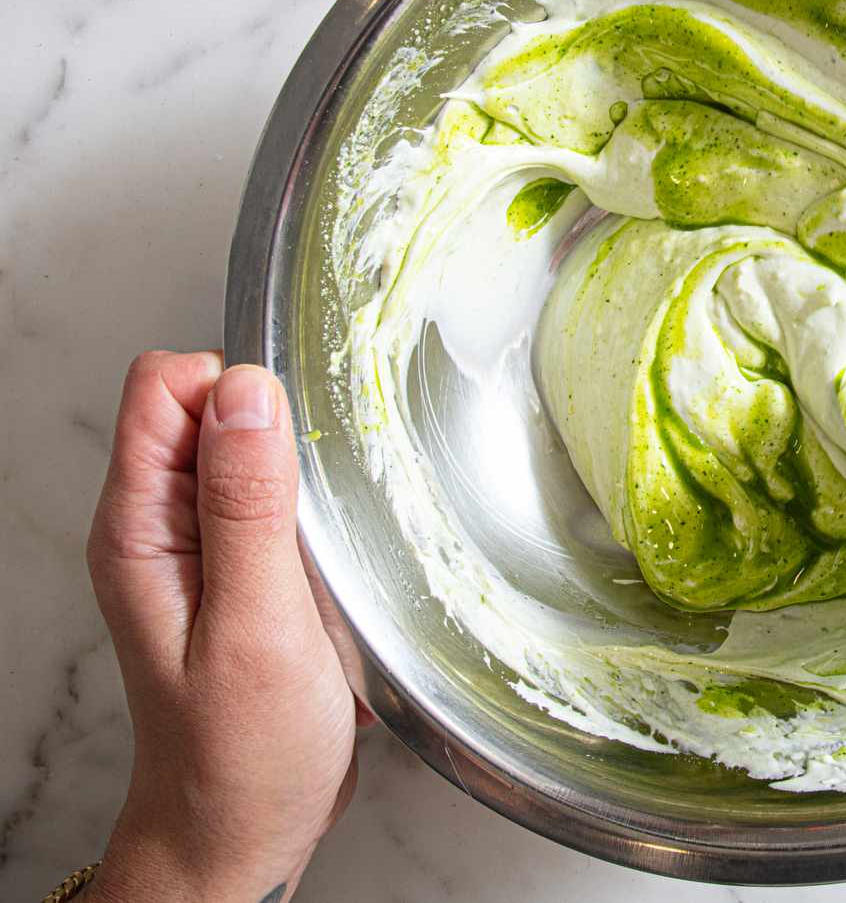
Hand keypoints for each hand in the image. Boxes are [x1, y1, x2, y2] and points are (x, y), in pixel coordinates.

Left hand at [86, 353, 361, 901]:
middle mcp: (160, 525)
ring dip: (306, 482)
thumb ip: (248, 505)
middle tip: (320, 517)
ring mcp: (200, 546)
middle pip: (212, 407)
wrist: (240, 831)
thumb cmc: (240, 754)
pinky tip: (335, 573)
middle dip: (279, 433)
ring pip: (253, 452)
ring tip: (329, 557)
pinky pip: (280, 501)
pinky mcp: (241, 569)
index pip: (165, 385)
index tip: (294, 447)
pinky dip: (317, 518)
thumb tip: (245, 391)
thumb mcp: (255, 627)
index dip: (236, 390)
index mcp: (139, 527)